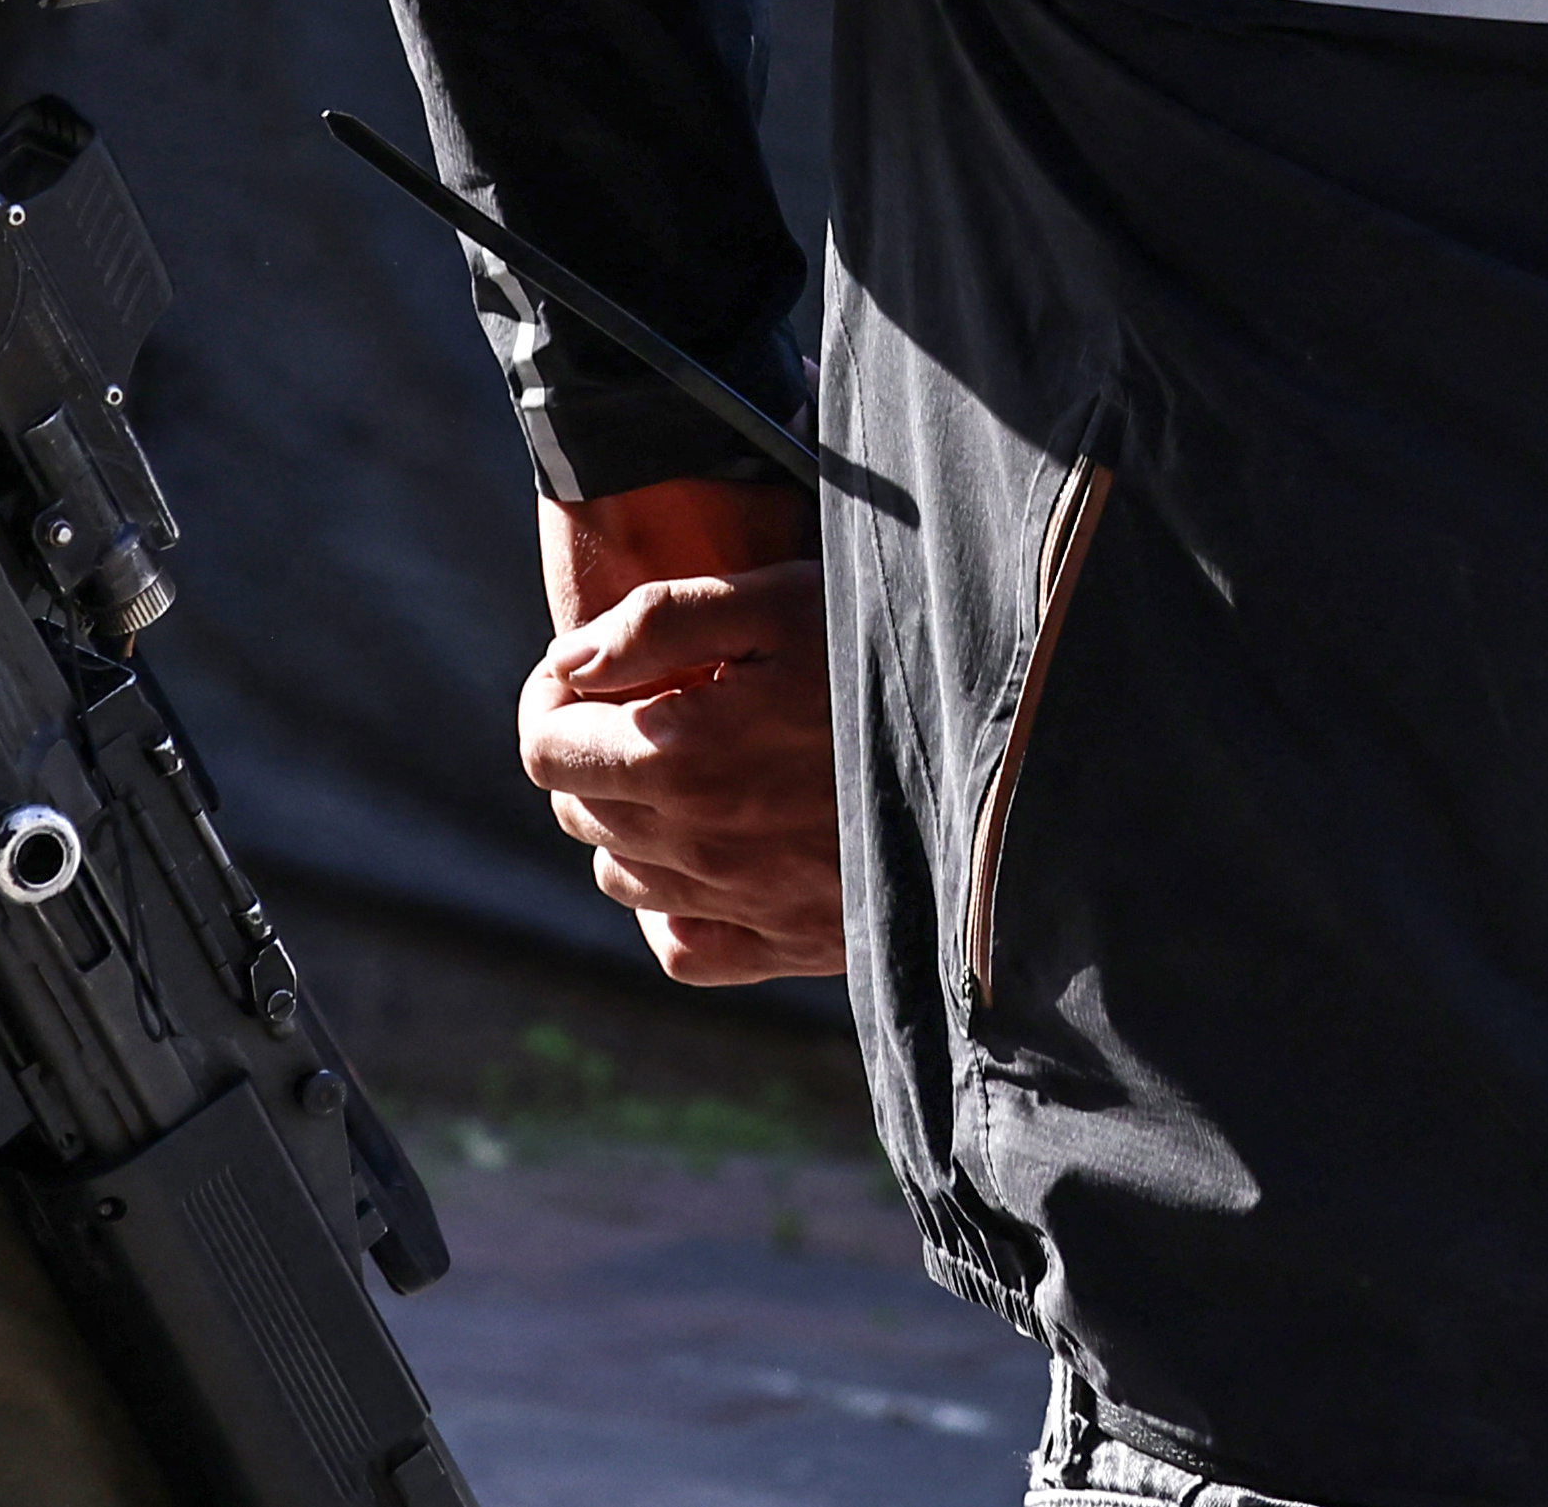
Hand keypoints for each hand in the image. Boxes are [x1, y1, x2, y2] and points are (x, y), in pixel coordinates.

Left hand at [526, 477, 839, 985]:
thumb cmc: (888, 659)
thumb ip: (659, 622)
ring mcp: (737, 905)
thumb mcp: (777, 602)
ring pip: (622, 873)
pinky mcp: (786, 945)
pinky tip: (712, 851)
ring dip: (630, 817)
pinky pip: (681, 944)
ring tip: (690, 764)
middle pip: (576, 806)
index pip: (543, 746)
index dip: (550, 696)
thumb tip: (569, 664)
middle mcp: (691, 844)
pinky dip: (673, 904)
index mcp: (674, 754)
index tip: (585, 669)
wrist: (1004, 763)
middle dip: (588, 748)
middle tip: (646, 702)